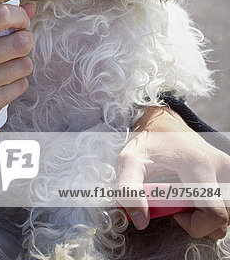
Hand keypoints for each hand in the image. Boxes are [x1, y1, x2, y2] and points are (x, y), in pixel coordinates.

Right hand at [0, 3, 35, 136]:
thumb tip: (31, 7)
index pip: (1, 15)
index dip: (20, 16)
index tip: (21, 22)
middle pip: (21, 41)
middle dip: (25, 39)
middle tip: (17, 43)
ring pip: (25, 64)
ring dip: (21, 62)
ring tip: (7, 64)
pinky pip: (22, 85)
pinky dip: (17, 81)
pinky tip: (2, 81)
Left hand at [116, 106, 229, 238]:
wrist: (165, 124)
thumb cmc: (148, 142)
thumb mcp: (130, 160)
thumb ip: (129, 190)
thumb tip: (141, 221)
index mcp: (198, 164)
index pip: (214, 214)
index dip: (195, 225)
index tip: (175, 213)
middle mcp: (221, 165)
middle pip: (224, 217)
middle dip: (201, 222)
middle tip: (180, 206)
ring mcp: (227, 168)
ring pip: (227, 212)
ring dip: (207, 215)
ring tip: (186, 199)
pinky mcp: (229, 171)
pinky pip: (227, 202)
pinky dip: (212, 207)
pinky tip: (196, 196)